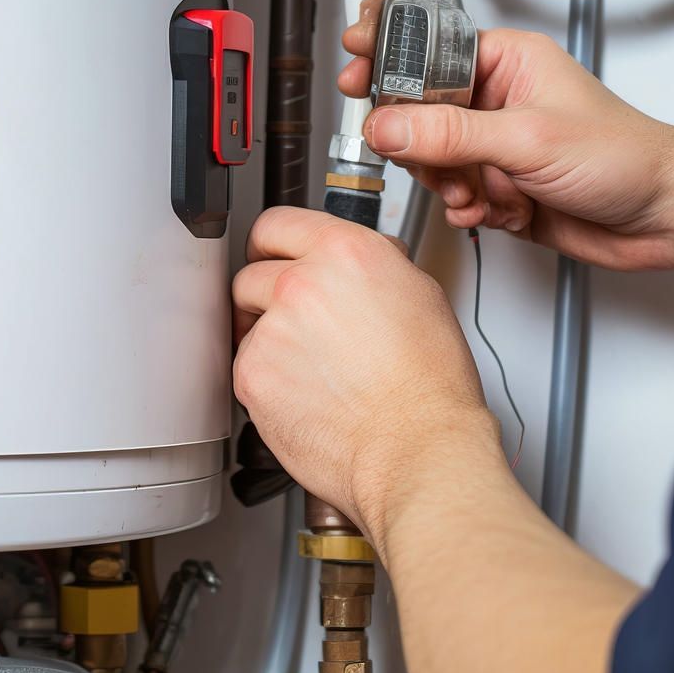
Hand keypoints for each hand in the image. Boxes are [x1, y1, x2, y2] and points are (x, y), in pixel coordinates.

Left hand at [232, 206, 503, 541]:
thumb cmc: (428, 385)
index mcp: (345, 252)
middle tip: (296, 323)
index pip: (277, 224)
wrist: (416, 448)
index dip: (273, 244)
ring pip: (246, 324)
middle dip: (266, 296)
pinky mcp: (252, 375)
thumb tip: (352, 265)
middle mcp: (302, 283)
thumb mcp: (418, 295)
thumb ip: (371, 267)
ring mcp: (272, 329)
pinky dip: (266, 379)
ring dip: (267, 339)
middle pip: (251, 274)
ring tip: (311, 368)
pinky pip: (245, 366)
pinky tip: (305, 392)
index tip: (270, 255)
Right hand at [339, 0, 673, 280]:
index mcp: (509, 61)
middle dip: (425, 145)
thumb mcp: (529, 138)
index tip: (356, 67)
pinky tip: (496, 210)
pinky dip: (468, 209)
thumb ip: (450, 133)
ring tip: (483, 192)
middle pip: (418, 112)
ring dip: (451, 184)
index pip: (429, 49)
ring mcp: (496, 145)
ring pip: (432, 160)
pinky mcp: (499, 187)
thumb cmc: (628, 156)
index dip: (389, 59)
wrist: (665, 217)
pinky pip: (453, 195)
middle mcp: (497, 99)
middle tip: (438, 159)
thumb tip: (389, 126)